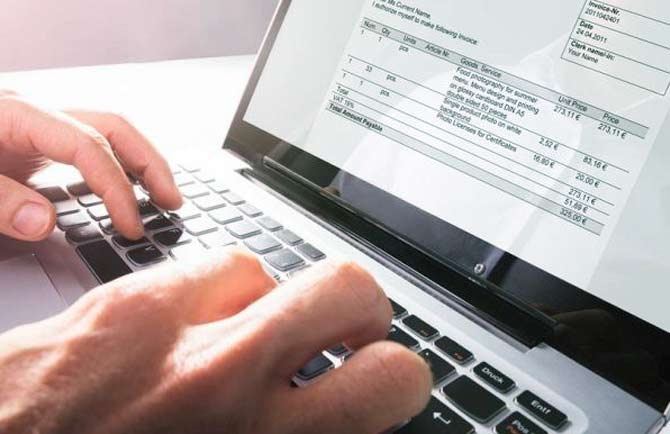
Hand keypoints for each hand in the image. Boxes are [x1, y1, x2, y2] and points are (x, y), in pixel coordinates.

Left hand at [0, 90, 181, 240]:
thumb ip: (0, 201)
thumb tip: (43, 222)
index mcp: (18, 113)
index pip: (89, 146)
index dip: (117, 187)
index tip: (129, 224)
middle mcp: (38, 111)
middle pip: (114, 127)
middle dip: (150, 165)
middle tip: (171, 202)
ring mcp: (41, 121)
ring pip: (109, 131)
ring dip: (141, 162)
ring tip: (161, 195)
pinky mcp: (37, 137)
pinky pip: (92, 143)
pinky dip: (120, 164)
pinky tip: (130, 186)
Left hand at [0, 250, 431, 433]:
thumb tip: (334, 418)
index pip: (387, 380)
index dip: (404, 375)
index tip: (389, 379)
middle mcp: (220, 380)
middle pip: (348, 288)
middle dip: (365, 308)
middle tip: (347, 336)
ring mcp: (167, 330)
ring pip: (268, 272)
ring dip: (272, 305)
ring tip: (241, 340)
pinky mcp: (119, 300)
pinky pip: (200, 271)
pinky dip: (212, 297)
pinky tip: (186, 329)